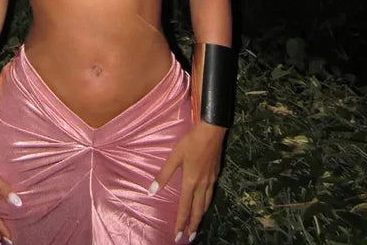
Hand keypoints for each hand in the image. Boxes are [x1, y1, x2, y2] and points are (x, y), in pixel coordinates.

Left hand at [148, 122, 226, 242]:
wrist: (211, 132)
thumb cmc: (190, 143)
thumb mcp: (175, 157)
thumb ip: (163, 175)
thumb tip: (151, 191)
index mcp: (190, 182)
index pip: (185, 208)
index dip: (181, 223)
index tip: (178, 236)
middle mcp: (202, 185)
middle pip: (198, 210)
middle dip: (194, 225)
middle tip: (190, 237)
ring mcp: (211, 180)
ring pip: (206, 203)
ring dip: (201, 215)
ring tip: (197, 223)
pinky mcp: (215, 174)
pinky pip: (211, 194)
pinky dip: (207, 203)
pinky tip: (205, 201)